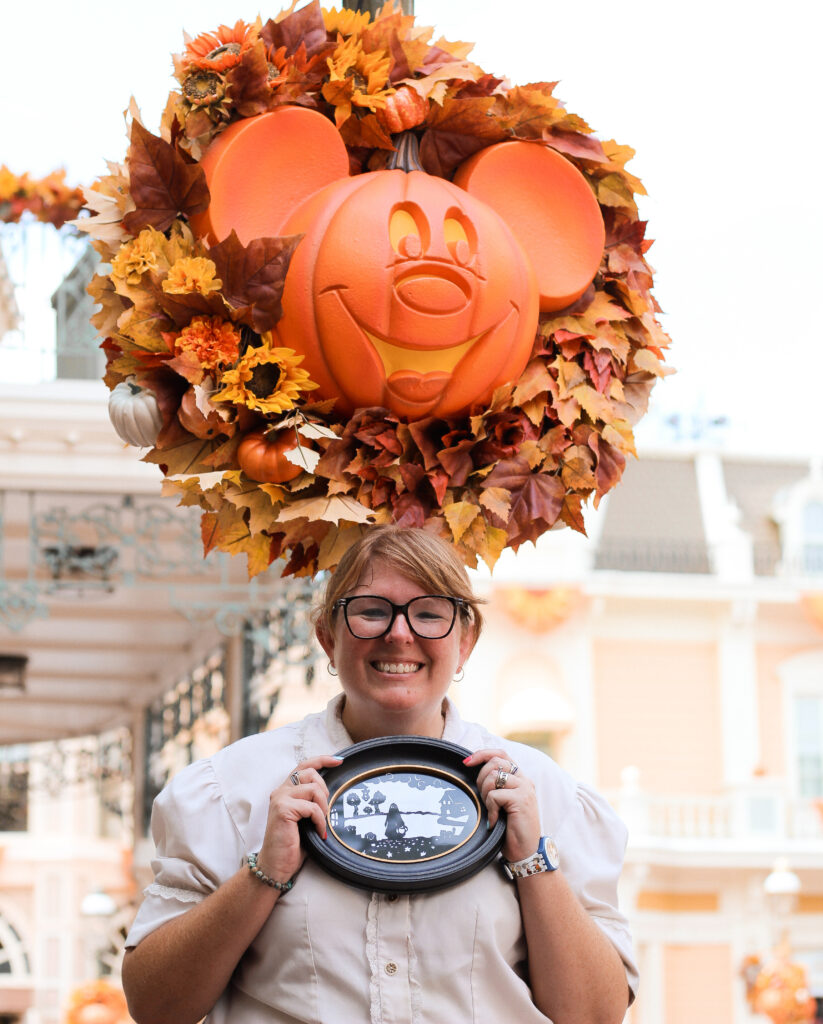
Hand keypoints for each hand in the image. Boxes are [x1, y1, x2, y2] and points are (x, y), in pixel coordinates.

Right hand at [256, 755, 342, 884]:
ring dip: (323, 806)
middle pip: (310, 772)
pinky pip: (312, 807)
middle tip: (324, 811)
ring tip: (321, 822)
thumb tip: (331, 793)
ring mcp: (280, 799)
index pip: (303, 766)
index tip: (339, 761)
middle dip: (324, 789)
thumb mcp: (304, 818)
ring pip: (313, 788)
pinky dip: (320, 820)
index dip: (322, 760)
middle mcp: (281, 791)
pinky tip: (319, 832)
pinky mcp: (283, 809)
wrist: (276, 865)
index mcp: (286, 791)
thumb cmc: (292, 844)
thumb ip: (311, 802)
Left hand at [464, 749, 540, 862]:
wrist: (526, 851)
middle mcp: (524, 780)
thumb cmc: (510, 828)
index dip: (483, 754)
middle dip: (481, 778)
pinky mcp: (521, 799)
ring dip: (486, 794)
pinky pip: (494, 795)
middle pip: (495, 763)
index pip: (501, 754)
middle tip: (483, 798)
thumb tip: (474, 770)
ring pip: (494, 776)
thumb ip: (496, 786)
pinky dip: (491, 808)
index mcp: (520, 778)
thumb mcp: (503, 802)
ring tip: (492, 810)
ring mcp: (524, 788)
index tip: (467, 763)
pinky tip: (495, 820)